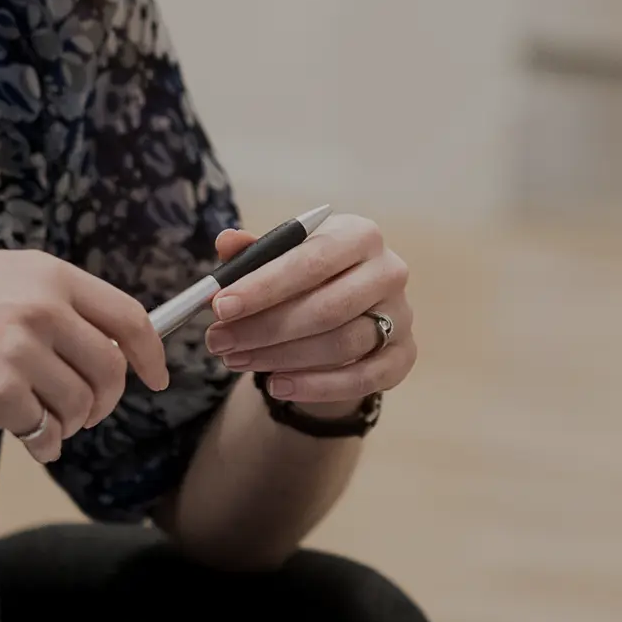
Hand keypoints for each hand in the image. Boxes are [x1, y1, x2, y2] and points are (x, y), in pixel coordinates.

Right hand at [0, 251, 165, 464]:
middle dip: (104, 401)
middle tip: (83, 414)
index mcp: (46, 274)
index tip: (154, 377)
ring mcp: (20, 351)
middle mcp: (42, 308)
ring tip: (42, 423)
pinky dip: (42, 443)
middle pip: (111, 369)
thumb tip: (102, 344)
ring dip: (70, 424)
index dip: (150, 353)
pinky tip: (25, 439)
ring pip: (81, 405)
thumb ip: (46, 303)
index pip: (127, 315)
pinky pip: (44, 431)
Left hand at [204, 212, 415, 418]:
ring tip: (236, 360)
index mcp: (359, 235)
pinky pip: (362, 379)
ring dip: (281, 357)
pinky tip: (276, 385)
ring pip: (341, 345)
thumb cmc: (309, 278)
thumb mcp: (282, 258)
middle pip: (328, 307)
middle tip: (218, 341)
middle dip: (264, 328)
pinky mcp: (404, 355)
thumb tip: (227, 241)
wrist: (348, 313)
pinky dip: (315, 387)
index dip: (264, 285)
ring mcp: (401, 315)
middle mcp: (388, 271)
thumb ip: (254, 253)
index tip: (220, 306)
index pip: (313, 259)